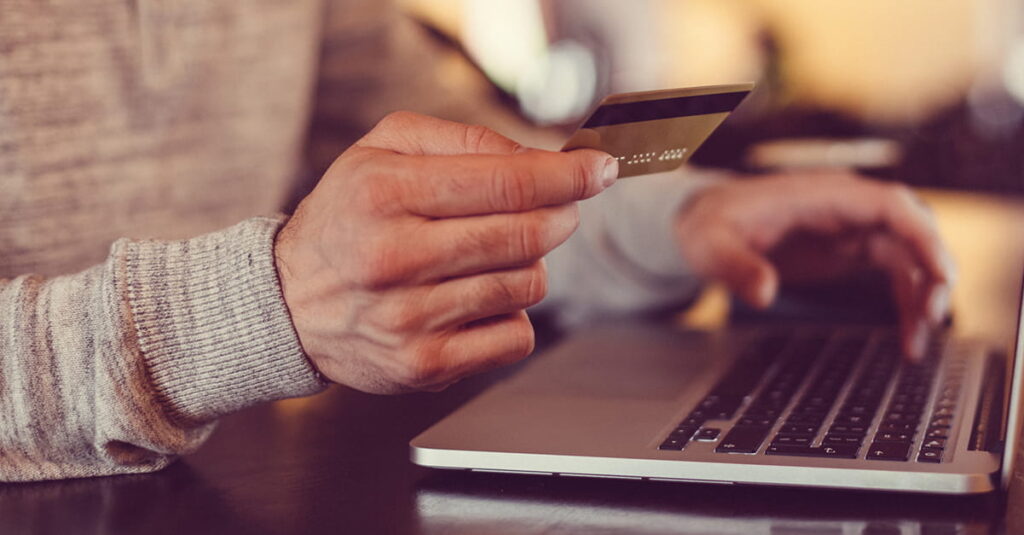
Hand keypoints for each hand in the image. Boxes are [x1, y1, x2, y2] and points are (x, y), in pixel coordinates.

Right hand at [274, 112, 617, 392]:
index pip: (506, 183)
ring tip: (492, 256)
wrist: (289, 302)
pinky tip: (478, 301)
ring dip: (530, 265)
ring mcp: (410, 318)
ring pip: (527, 286)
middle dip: (559, 215)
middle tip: (559, 208)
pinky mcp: (424, 364)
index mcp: (385, 193)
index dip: (568, 175)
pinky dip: (513, 315)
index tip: (599, 169)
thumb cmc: (347, 217)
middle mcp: (396, 257)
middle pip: (525, 235)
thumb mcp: (383, 150)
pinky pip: (516, 337)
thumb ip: (463, 139)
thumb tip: (541, 158)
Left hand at [675, 171, 955, 358]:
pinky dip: (905, 303)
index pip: (889, 204)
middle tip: (935, 317)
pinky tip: (905, 337)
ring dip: (923, 294)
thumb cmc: (708, 224)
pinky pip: (893, 273)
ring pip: (908, 256)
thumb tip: (764, 293)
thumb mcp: (711, 245)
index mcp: (820, 194)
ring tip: (918, 341)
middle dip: (933, 269)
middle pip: (911, 230)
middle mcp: (845, 207)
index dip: (921, 236)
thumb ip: (736, 266)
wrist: (702, 222)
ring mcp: (850, 227)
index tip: (940, 273)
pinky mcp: (848, 250)